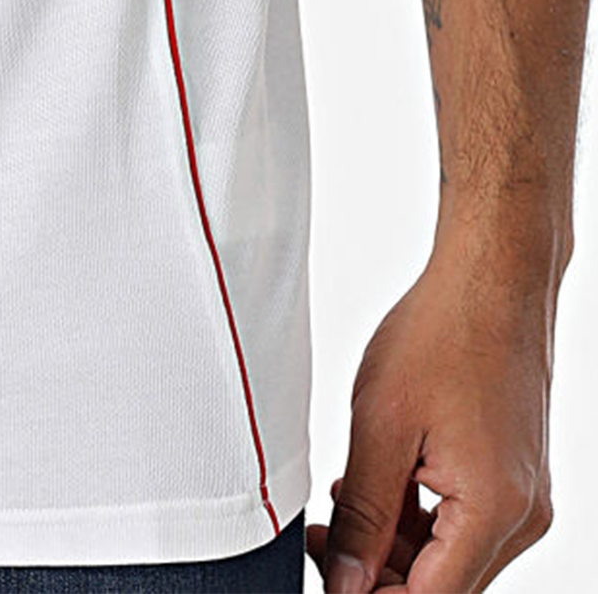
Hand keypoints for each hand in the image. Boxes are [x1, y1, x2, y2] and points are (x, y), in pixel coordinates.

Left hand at [308, 241, 556, 592]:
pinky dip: (417, 519)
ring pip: (450, 558)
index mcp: (493, 513)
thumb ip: (364, 516)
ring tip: (341, 507)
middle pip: (442, 587)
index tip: (327, 575)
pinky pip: (463, 525)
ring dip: (394, 546)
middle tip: (321, 540)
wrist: (493, 280)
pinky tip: (375, 488)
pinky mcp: (513, 480)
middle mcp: (520, 519)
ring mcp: (522, 500)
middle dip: (377, 574)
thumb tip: (347, 584)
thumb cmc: (442, 334)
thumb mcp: (380, 427)